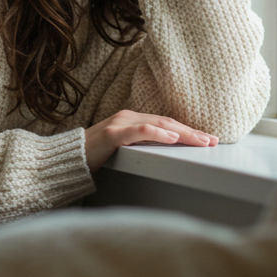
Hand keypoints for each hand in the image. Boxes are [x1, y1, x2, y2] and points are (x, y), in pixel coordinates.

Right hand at [83, 110, 217, 169]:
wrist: (63, 160)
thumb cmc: (91, 157)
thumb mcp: (120, 151)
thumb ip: (138, 148)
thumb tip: (163, 153)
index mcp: (130, 120)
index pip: (166, 123)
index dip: (188, 130)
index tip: (207, 139)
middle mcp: (127, 117)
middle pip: (167, 122)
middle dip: (192, 132)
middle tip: (213, 141)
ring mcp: (119, 123)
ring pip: (159, 124)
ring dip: (183, 133)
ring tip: (201, 140)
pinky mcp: (111, 134)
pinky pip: (140, 131)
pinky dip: (159, 133)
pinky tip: (173, 137)